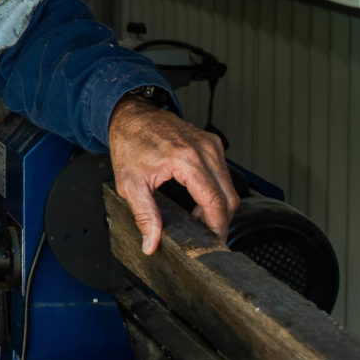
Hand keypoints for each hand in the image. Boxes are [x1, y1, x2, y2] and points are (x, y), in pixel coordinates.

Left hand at [108, 96, 238, 254]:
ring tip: (200, 221)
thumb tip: (151, 242)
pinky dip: (217, 192)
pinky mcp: (212, 143)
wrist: (131, 115)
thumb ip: (144, 215)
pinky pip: (223, 174)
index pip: (215, 202)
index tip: (213, 243)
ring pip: (229, 186)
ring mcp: (211, 145)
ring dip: (220, 207)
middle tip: (206, 237)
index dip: (217, 227)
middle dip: (221, 221)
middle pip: (229, 197)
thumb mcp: (130, 184)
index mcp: (187, 160)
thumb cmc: (129, 143)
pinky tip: (201, 202)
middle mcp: (205, 150)